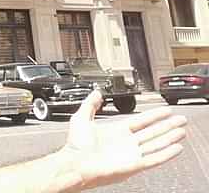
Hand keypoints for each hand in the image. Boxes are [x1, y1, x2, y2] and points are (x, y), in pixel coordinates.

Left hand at [61, 91, 186, 189]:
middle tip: (180, 119)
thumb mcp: (82, 118)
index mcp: (116, 131)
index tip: (165, 110)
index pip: (141, 121)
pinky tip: (176, 148)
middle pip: (152, 132)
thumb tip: (96, 92)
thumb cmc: (76, 146)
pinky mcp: (134, 164)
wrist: (75, 163)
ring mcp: (131, 153)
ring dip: (170, 137)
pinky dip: (166, 154)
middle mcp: (126, 142)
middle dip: (167, 125)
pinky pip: (154, 159)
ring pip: (156, 144)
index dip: (154, 115)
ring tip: (181, 131)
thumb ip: (90, 104)